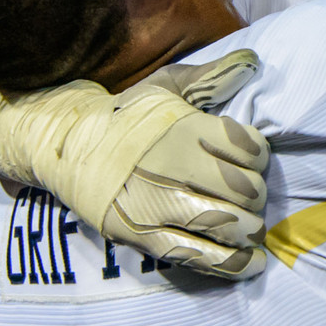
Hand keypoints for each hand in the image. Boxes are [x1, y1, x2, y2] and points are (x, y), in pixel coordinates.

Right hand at [0, 52, 270, 278]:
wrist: (67, 145)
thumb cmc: (125, 115)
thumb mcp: (164, 85)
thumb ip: (210, 77)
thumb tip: (252, 62)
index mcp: (184, 127)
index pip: (249, 148)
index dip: (258, 157)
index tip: (251, 162)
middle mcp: (174, 165)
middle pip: (244, 189)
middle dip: (255, 196)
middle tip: (250, 198)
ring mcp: (158, 204)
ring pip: (227, 224)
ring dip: (248, 229)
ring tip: (249, 228)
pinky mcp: (143, 236)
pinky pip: (198, 255)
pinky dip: (232, 263)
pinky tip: (250, 262)